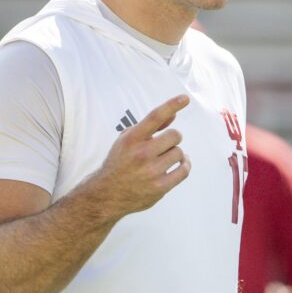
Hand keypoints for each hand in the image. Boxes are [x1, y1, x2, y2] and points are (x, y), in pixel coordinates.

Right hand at [91, 95, 191, 216]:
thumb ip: (151, 127)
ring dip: (175, 154)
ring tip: (165, 158)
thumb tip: (174, 114)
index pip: (154, 117)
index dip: (171, 105)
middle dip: (173, 139)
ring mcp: (151, 172)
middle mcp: (141, 154)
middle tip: (164, 145)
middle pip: (175, 136)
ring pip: (179, 153)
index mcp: (131, 139)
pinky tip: (180, 164)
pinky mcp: (159, 187)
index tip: (185, 98)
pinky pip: (184, 170)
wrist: (106, 194)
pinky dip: (185, 165)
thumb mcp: (127, 140)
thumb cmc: (120, 162)